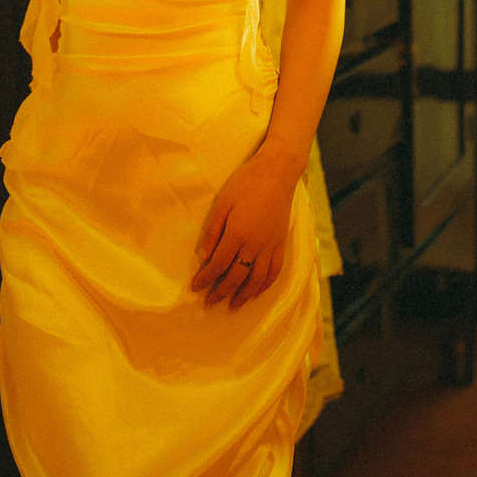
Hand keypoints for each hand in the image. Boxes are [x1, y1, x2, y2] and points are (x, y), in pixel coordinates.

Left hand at [191, 146, 297, 309]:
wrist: (277, 172)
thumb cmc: (245, 183)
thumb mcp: (222, 202)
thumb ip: (212, 231)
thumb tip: (202, 256)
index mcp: (238, 234)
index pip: (218, 265)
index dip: (205, 279)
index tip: (195, 288)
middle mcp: (255, 245)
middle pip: (236, 276)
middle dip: (221, 291)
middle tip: (209, 302)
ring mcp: (271, 246)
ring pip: (257, 279)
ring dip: (244, 294)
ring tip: (232, 304)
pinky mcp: (282, 243)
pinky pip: (275, 271)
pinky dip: (265, 285)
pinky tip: (257, 291)